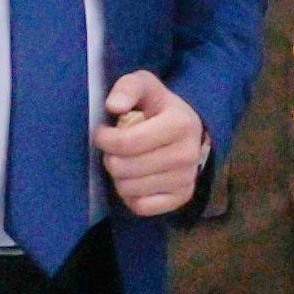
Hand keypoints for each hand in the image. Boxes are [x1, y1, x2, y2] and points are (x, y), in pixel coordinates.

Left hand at [90, 73, 208, 218]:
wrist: (189, 132)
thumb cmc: (160, 108)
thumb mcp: (145, 87)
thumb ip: (128, 87)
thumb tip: (113, 106)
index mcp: (180, 124)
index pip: (125, 143)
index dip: (104, 139)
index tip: (104, 132)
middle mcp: (188, 154)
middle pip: (123, 168)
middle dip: (111, 158)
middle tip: (118, 149)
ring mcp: (186, 178)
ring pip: (128, 189)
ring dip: (119, 177)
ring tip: (128, 162)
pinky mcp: (182, 197)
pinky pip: (140, 206)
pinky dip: (131, 196)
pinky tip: (138, 179)